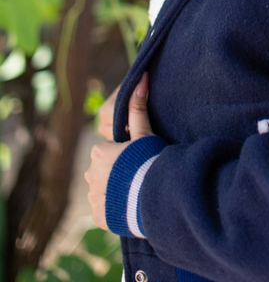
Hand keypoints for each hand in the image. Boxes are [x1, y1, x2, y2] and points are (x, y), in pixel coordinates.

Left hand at [85, 72, 153, 229]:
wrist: (153, 196)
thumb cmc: (149, 160)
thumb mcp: (145, 133)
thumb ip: (138, 107)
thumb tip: (141, 77)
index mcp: (99, 152)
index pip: (110, 151)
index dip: (125, 154)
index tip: (137, 158)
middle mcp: (90, 174)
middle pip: (105, 170)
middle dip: (118, 172)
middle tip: (138, 174)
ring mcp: (93, 198)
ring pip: (104, 189)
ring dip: (116, 190)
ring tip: (135, 190)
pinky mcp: (98, 216)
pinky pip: (105, 209)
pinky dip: (115, 207)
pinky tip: (129, 204)